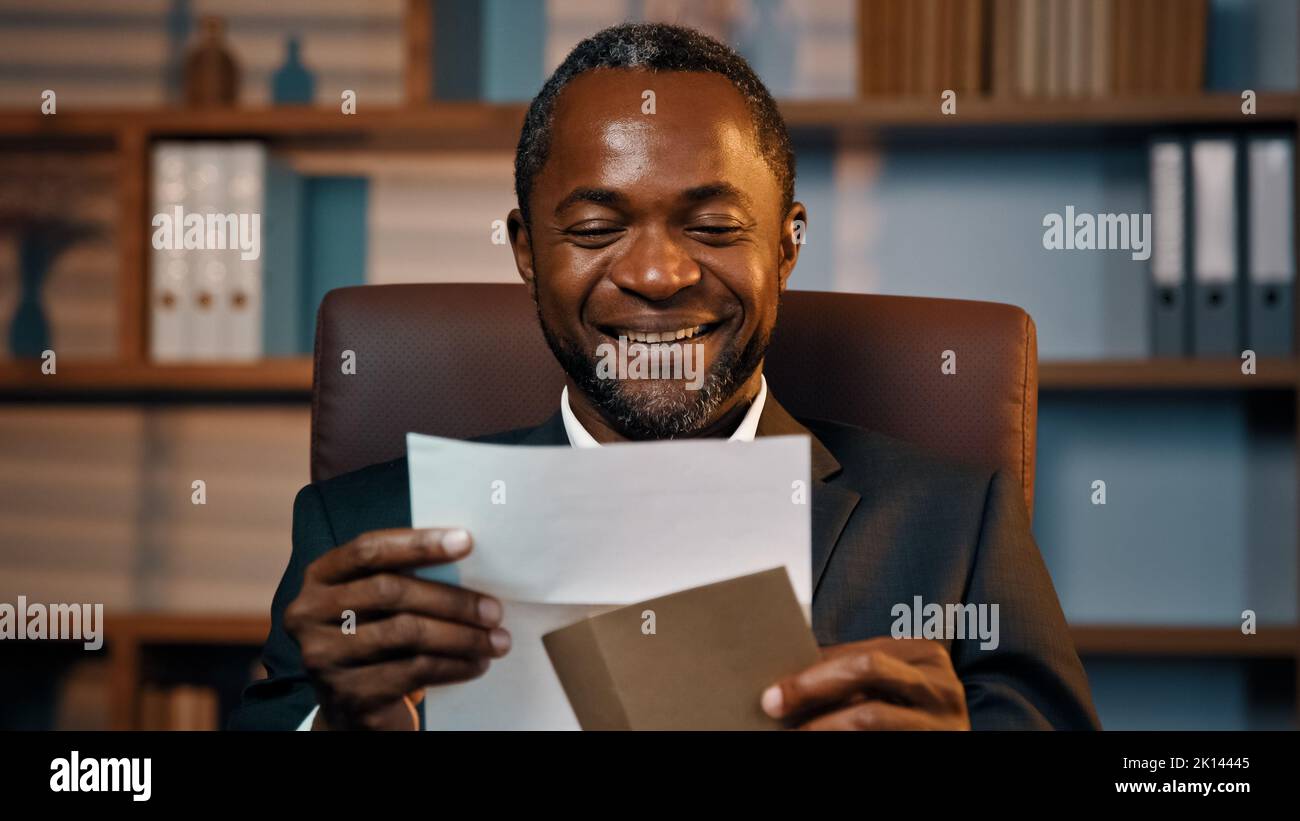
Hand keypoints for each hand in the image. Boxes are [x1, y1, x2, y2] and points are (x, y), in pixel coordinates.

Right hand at [284, 527, 509, 729]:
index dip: (418, 543)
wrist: (352, 708)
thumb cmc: (376, 639)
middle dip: (451, 599)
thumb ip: (404, 577)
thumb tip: (466, 553)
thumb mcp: (378, 604)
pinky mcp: (348, 693)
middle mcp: (309, 613)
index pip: (368, 550)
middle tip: (494, 610)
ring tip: (496, 640)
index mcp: (320, 577)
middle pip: (389, 592)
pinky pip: (413, 671)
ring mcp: (324, 656)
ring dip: (462, 636)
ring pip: (406, 633)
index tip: (466, 541)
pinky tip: (477, 664)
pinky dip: (454, 666)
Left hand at [761, 637, 969, 729]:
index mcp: (925, 656)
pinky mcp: (941, 746)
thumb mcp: (887, 691)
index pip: (859, 652)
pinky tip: (822, 742)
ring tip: (795, 734)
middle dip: (811, 685)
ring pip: (869, 715)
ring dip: (822, 725)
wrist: (941, 745)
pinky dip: (844, 741)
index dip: (812, 668)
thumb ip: (850, 679)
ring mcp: (944, 722)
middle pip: (866, 669)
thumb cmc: (910, 721)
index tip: (771, 687)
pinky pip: (880, 742)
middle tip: (771, 704)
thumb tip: (784, 679)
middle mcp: (941, 685)